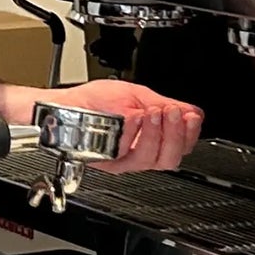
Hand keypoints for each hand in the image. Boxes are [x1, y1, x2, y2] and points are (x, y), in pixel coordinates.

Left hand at [9, 80, 202, 171]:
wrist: (62, 104)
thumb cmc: (92, 100)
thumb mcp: (135, 95)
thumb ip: (164, 103)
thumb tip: (191, 111)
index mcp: (150, 138)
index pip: (182, 146)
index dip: (190, 133)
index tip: (190, 116)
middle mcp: (137, 152)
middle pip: (170, 158)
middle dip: (176, 134)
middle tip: (174, 113)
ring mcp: (120, 158)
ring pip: (149, 159)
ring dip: (156, 133)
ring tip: (154, 112)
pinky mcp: (105, 159)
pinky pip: (124, 152)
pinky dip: (133, 133)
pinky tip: (135, 117)